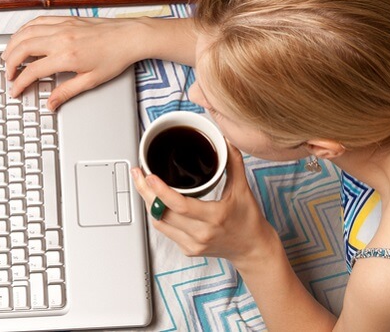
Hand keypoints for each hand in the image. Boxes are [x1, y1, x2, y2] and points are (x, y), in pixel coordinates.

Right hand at [1, 16, 148, 110]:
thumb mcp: (91, 81)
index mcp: (66, 57)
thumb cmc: (114, 58)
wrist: (129, 37)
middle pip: (23, 49)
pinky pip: (38, 21)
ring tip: (7, 57)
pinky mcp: (65, 19)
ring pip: (26, 32)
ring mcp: (62, 26)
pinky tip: (22, 37)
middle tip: (9, 75)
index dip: (20, 83)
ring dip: (13, 44)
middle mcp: (61, 38)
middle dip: (10, 63)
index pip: (33, 71)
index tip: (15, 90)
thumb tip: (51, 103)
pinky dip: (25, 29)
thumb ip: (67, 92)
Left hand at [131, 142, 271, 262]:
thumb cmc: (249, 221)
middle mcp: (201, 233)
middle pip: (162, 213)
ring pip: (159, 222)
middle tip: (137, 174)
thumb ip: (234, 163)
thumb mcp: (244, 190)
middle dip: (145, 192)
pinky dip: (158, 214)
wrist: (252, 249)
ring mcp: (192, 244)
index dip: (160, 190)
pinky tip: (155, 201)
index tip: (149, 176)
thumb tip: (226, 141)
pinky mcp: (187, 249)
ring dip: (149, 202)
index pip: (180, 205)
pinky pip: (165, 230)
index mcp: (214, 217)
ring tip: (142, 184)